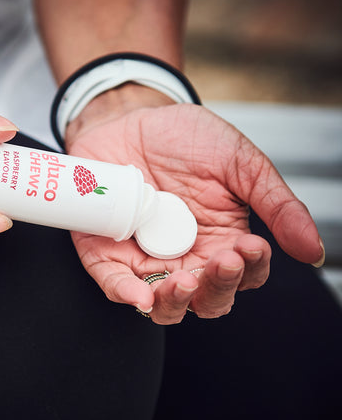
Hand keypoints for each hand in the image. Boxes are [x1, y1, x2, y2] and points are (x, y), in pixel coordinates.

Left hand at [67, 96, 324, 323]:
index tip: (250, 247)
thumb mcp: (239, 163)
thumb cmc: (184, 138)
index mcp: (221, 239)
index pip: (243, 274)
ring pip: (163, 302)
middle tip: (220, 261)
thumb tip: (313, 250)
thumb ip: (275, 204)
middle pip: (206, 297)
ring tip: (184, 280)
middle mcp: (185, 256)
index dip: (249, 269)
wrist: (128, 117)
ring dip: (176, 301)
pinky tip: (140, 294)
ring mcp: (144, 257)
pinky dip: (126, 293)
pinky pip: (114, 283)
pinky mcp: (106, 251)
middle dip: (216, 288)